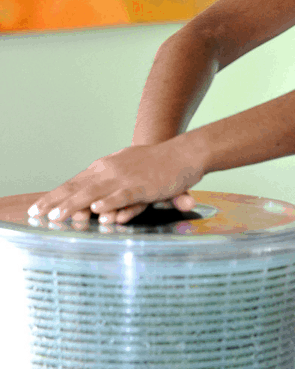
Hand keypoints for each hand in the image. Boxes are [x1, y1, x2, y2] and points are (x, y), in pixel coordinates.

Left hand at [28, 140, 202, 224]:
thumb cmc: (156, 164)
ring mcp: (125, 177)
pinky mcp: (142, 186)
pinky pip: (122, 195)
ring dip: (75, 204)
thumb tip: (94, 202)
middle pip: (77, 187)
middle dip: (56, 201)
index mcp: (105, 167)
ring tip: (58, 216)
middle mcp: (110, 170)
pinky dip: (108, 202)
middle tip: (37, 214)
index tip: (37, 207)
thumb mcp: (127, 170)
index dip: (55, 195)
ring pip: (94, 192)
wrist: (183, 153)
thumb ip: (110, 186)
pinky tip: (96, 210)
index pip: (73, 182)